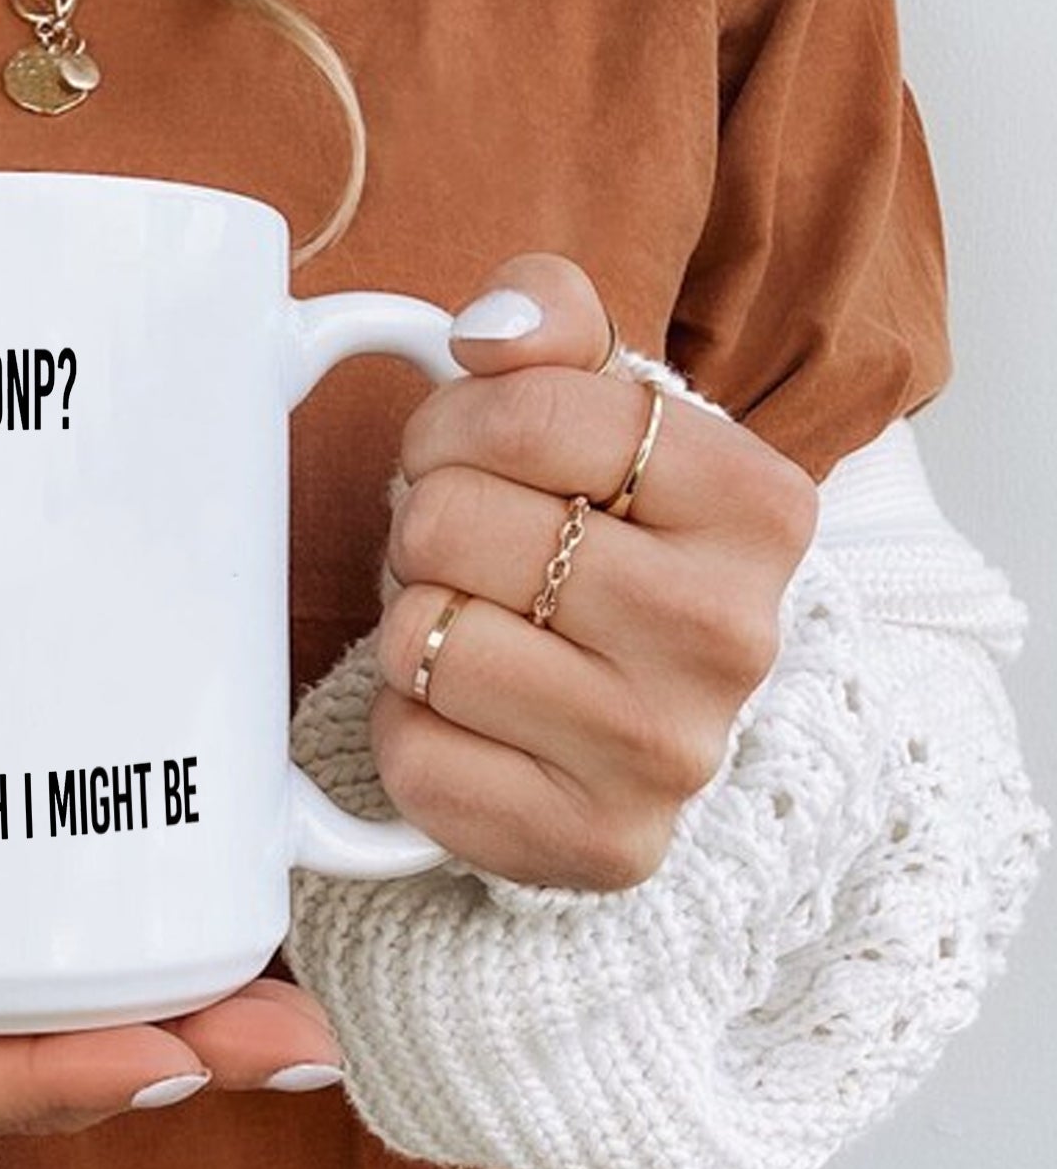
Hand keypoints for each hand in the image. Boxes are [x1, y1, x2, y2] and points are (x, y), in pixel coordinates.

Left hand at [372, 254, 819, 891]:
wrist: (648, 724)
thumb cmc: (607, 550)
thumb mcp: (604, 414)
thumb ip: (553, 322)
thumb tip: (492, 326)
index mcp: (758, 505)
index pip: (530, 410)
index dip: (455, 423)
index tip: (467, 453)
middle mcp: (730, 636)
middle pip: (450, 523)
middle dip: (424, 525)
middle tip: (467, 555)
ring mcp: (668, 754)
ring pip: (421, 639)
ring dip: (414, 624)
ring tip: (473, 630)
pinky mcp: (593, 846)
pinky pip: (412, 755)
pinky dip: (409, 727)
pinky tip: (470, 718)